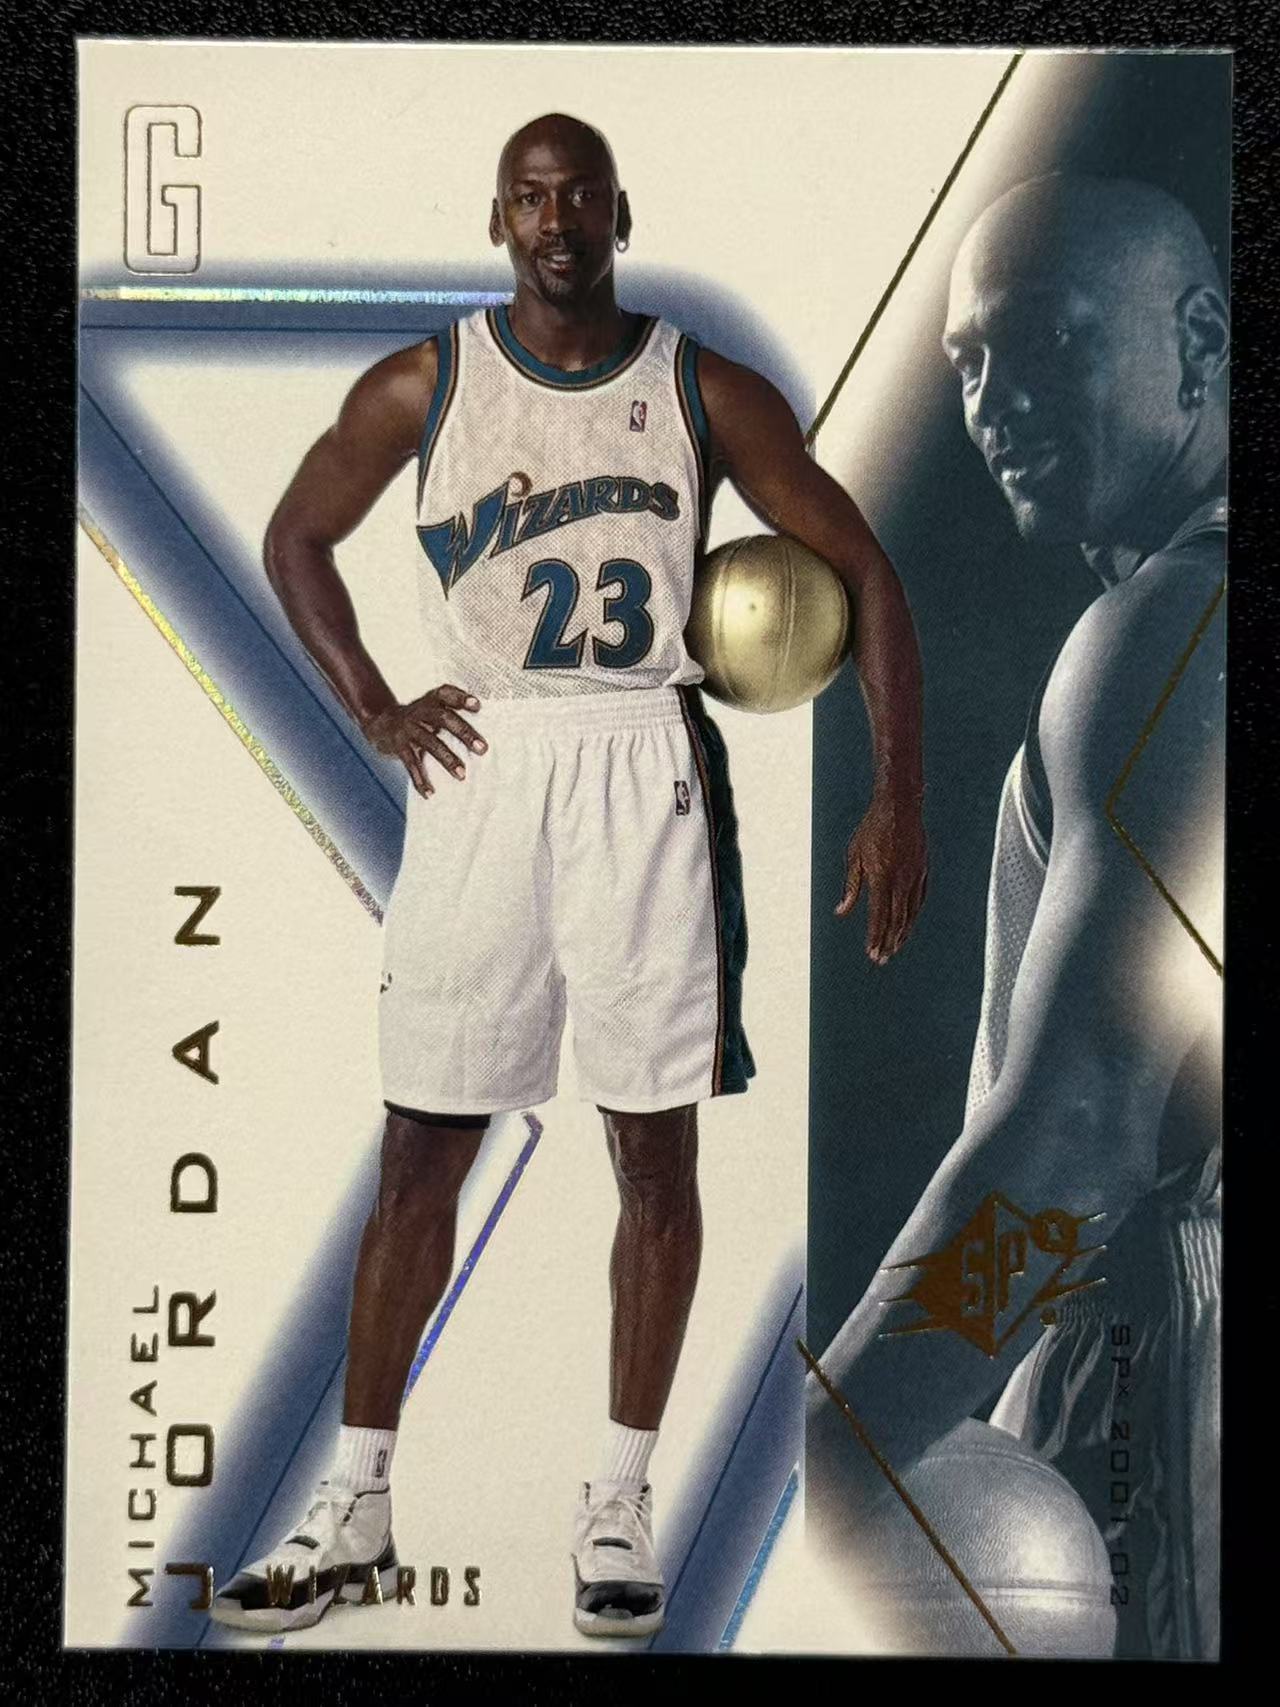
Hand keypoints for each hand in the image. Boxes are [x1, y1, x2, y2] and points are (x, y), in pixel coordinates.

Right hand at [363, 685, 485, 797]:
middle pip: (443, 718)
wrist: (382, 723)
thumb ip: (453, 715)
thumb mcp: (432, 709)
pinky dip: (420, 780)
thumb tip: (484, 737)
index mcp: (430, 701)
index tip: (477, 705)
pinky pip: (411, 764)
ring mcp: (408, 729)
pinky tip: (429, 793)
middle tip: (482, 749)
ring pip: (430, 742)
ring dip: (447, 759)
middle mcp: (419, 712)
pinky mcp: (399, 746)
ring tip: (462, 775)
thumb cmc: (420, 719)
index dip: (461, 698)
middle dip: (464, 733)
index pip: (446, 693)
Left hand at [835, 790, 927, 963]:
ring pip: (910, 913)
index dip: (875, 937)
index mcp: (881, 877)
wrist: (900, 806)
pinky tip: (908, 925)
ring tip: (894, 949)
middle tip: (881, 960)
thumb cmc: (872, 829)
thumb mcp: (855, 856)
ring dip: (902, 933)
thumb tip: (841, 912)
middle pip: (896, 920)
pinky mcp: (923, 871)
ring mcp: (915, 876)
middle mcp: (901, 880)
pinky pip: (919, 900)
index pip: (878, 916)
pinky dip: (913, 916)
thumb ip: (851, 887)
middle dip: (888, 942)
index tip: (871, 954)